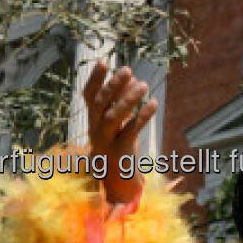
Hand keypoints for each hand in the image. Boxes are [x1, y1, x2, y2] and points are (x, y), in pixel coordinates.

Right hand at [83, 61, 157, 205]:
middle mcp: (96, 129)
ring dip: (128, 99)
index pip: (88, 96)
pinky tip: (153, 104)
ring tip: (144, 85)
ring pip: (113, 118)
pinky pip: (130, 132)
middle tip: (127, 70)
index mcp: (93, 119)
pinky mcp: (121, 152)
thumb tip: (131, 76)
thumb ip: (121, 99)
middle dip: (112, 86)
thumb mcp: (118, 122)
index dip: (94, 79)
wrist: (116, 182)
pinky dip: (141, 117)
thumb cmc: (117, 144)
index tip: (103, 61)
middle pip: (100, 105)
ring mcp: (107, 141)